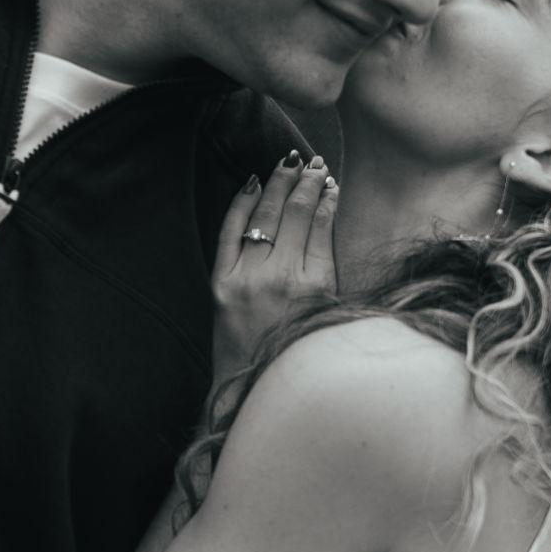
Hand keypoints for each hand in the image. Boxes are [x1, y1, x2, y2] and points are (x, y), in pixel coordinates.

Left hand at [212, 153, 338, 383]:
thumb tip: (329, 212)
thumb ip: (328, 265)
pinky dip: (241, 203)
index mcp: (317, 287)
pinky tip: (253, 183)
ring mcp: (249, 280)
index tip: (329, 179)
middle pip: (296, 212)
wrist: (251, 389)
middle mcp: (283, 279)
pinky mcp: (221, 285)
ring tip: (287, 163)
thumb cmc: (297, 352)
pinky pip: (231, 231)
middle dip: (305, 180)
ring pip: (266, 215)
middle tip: (311, 161)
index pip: (322, 224)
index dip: (326, 196)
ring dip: (278, 183)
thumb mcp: (328, 312)